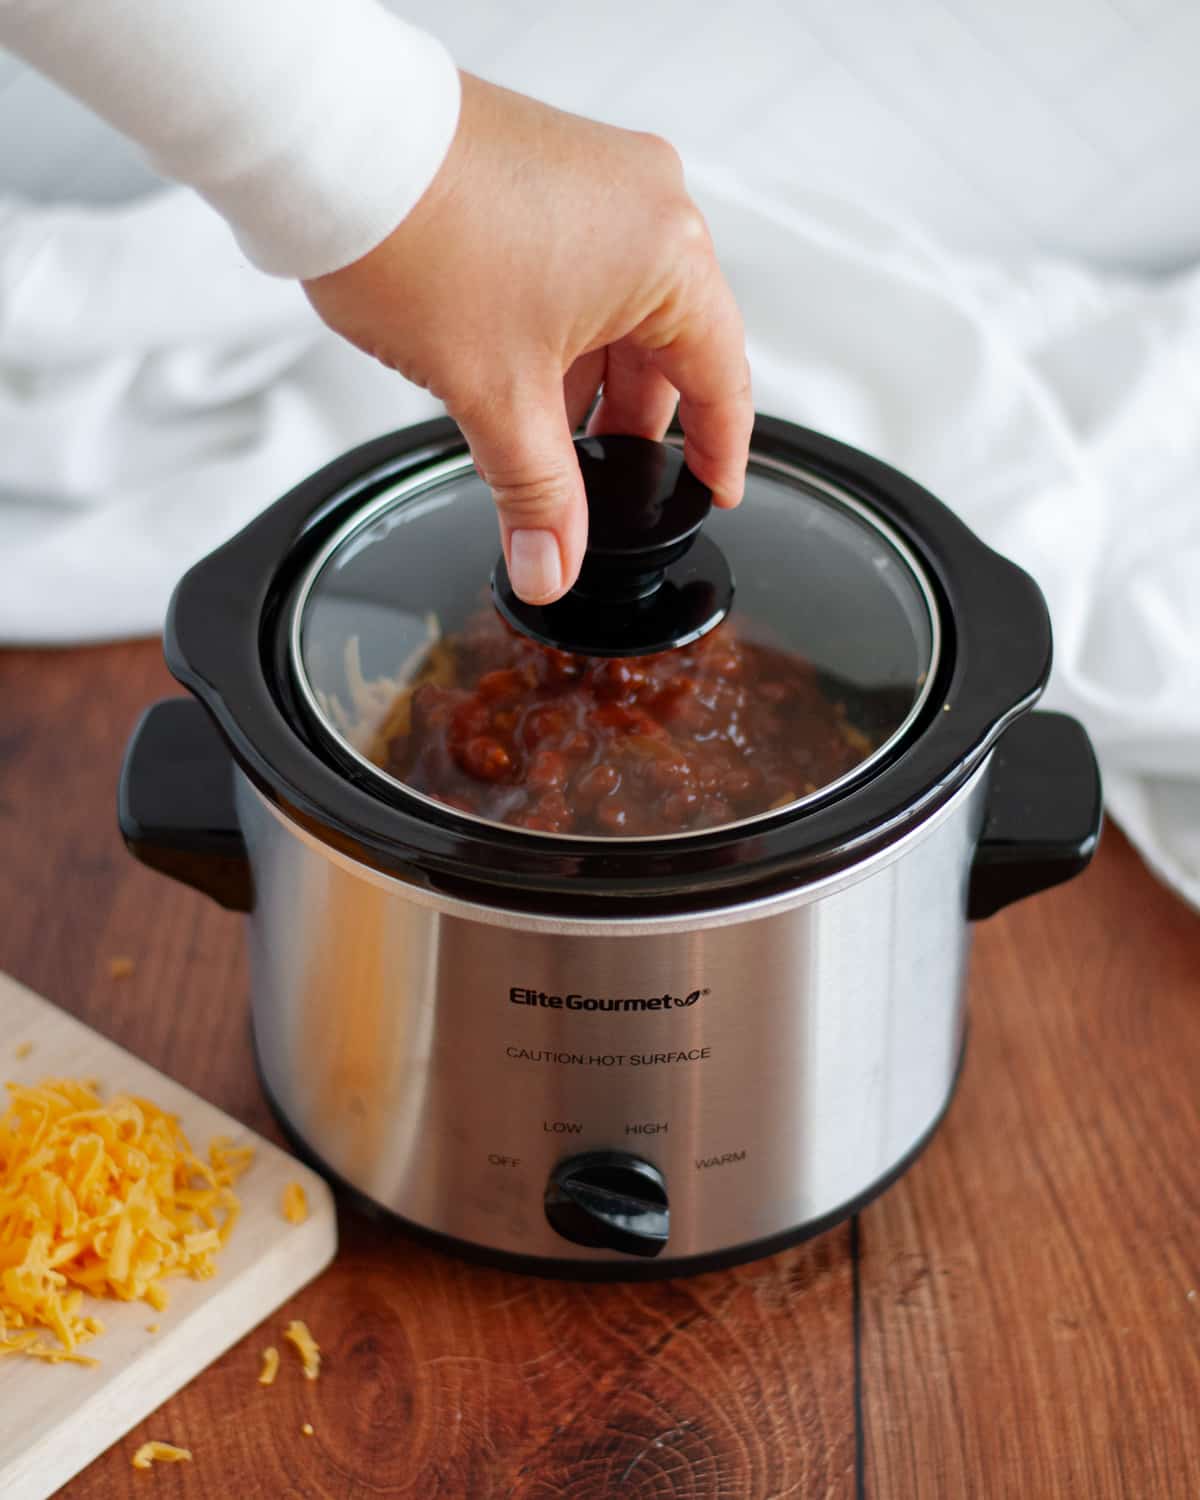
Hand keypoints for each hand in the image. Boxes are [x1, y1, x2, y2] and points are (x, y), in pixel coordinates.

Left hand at [303, 72, 751, 604]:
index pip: (721, 378)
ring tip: (539, 436)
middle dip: (628, 425)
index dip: (717, 453)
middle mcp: (647, 201)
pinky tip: (515, 373)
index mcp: (668, 252)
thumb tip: (555, 564)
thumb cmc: (418, 233)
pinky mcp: (548, 167)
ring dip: (586, 381)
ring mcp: (596, 176)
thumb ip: (538, 494)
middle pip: (668, 345)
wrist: (330, 146)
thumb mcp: (497, 395)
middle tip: (599, 486)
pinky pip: (581, 267)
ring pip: (619, 309)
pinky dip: (560, 329)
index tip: (710, 492)